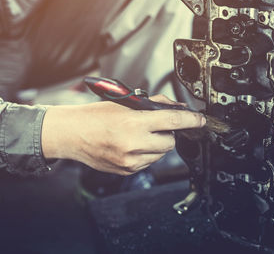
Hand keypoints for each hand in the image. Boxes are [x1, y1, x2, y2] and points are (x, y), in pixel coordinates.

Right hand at [41, 95, 204, 174]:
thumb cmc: (96, 116)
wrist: (72, 134)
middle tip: (154, 126)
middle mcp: (133, 144)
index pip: (173, 121)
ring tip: (139, 135)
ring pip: (161, 153)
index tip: (200, 121)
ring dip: (157, 144)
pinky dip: (147, 154)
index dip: (191, 120)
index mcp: (134, 122)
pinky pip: (149, 162)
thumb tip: (177, 108)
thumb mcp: (125, 103)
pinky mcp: (127, 171)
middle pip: (170, 141)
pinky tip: (132, 145)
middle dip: (168, 133)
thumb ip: (154, 105)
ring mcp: (130, 161)